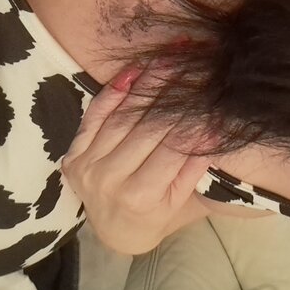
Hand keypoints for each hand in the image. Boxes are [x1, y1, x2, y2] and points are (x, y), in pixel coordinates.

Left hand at [62, 65, 211, 255]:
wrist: (117, 231)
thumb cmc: (159, 214)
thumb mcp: (184, 198)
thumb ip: (196, 165)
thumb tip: (215, 127)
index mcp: (141, 197)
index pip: (173, 147)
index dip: (192, 119)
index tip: (209, 92)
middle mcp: (109, 181)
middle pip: (147, 127)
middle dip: (171, 91)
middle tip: (190, 62)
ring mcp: (88, 167)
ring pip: (122, 116)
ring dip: (146, 83)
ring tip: (168, 59)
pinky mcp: (73, 155)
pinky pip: (95, 116)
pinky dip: (113, 91)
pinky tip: (133, 71)